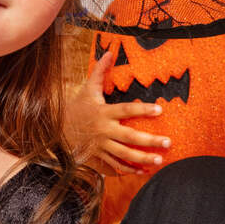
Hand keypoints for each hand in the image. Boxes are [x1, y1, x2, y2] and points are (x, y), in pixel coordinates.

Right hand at [64, 48, 168, 174]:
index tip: (160, 110)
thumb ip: (100, 71)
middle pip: (129, 137)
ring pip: (124, 155)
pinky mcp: (98, 156)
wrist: (56, 128)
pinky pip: (115, 165)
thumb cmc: (77, 106)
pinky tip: (144, 172)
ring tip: (160, 161)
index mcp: (103, 112)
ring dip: (142, 159)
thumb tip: (110, 52)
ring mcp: (101, 145)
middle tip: (168, 142)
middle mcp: (103, 130)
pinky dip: (129, 170)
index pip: (126, 110)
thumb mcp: (88, 88)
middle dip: (149, 141)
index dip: (142, 109)